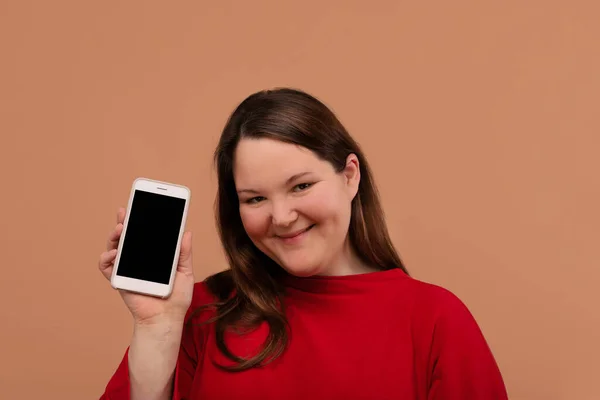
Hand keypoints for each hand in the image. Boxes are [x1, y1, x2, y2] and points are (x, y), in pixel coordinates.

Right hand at [98, 207, 194, 324]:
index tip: (140, 205)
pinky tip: (114, 253)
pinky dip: (106, 258)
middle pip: (127, 237)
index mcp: (153, 255)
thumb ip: (184, 253)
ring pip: (115, 247)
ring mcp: (127, 269)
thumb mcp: (185, 271)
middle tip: (125, 212)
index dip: (140, 219)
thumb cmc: (177, 298)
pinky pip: (106, 267)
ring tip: (120, 229)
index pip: (144, 234)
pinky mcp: (119, 280)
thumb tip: (187, 232)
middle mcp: (138, 259)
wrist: (167, 319)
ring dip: (114, 236)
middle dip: (124, 222)